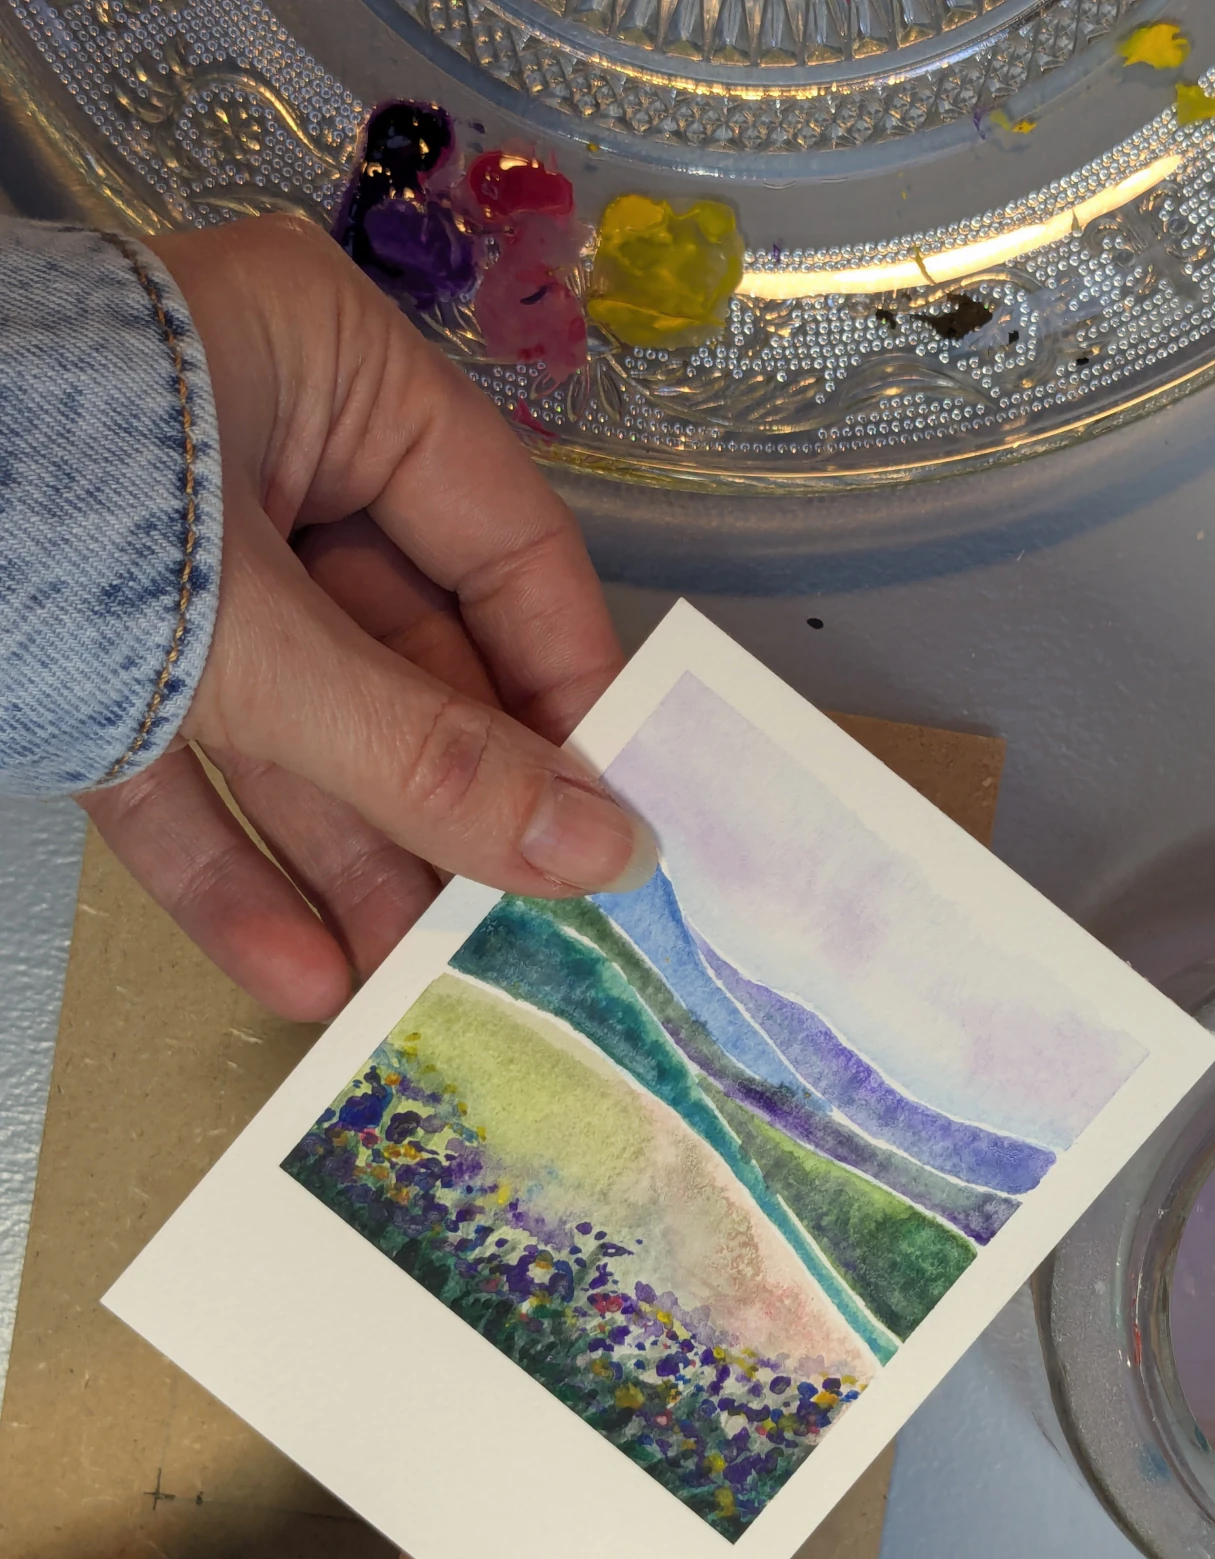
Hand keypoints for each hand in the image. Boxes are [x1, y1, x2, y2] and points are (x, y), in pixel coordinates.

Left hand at [82, 216, 651, 1025]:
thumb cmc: (27, 499)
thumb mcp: (254, 639)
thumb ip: (426, 753)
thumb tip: (597, 849)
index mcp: (329, 375)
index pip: (508, 547)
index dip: (566, 689)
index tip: (613, 815)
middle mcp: (262, 458)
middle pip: (406, 660)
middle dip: (450, 808)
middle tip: (523, 926)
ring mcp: (172, 560)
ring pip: (301, 729)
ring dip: (350, 862)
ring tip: (420, 983)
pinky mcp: (90, 652)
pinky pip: (186, 764)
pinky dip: (230, 865)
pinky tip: (295, 973)